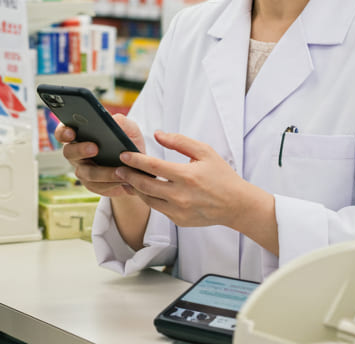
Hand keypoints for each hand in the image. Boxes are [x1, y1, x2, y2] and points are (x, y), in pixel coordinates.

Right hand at [59, 112, 145, 197]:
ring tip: (119, 170)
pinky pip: (98, 186)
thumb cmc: (129, 141)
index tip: (71, 132)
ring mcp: (83, 170)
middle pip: (69, 152)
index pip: (63, 132)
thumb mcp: (129, 128)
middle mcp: (76, 153)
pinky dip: (111, 183)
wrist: (138, 164)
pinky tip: (123, 180)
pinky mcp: (92, 185)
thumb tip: (113, 120)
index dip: (63, 132)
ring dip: (103, 172)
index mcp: (80, 134)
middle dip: (80, 150)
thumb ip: (121, 122)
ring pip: (86, 173)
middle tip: (95, 148)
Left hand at [114, 130, 256, 228]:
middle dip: (128, 175)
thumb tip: (158, 134)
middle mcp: (180, 196)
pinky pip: (157, 208)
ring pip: (147, 199)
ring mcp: (178, 211)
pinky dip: (149, 198)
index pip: (153, 166)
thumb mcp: (205, 152)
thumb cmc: (221, 175)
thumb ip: (180, 142)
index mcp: (187, 176)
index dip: (135, 160)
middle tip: (118, 168)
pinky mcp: (178, 220)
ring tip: (126, 179)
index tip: (123, 155)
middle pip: (144, 185)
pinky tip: (143, 190)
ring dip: (135, 188)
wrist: (236, 205)